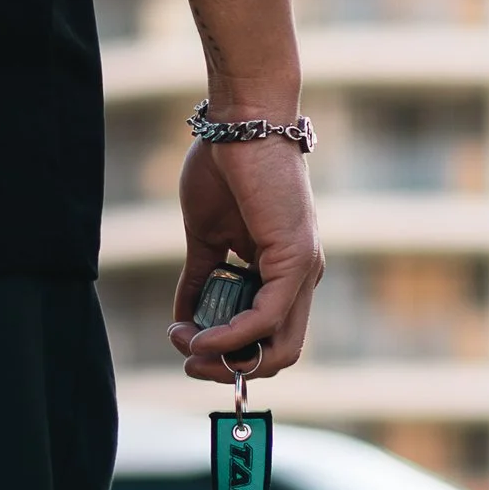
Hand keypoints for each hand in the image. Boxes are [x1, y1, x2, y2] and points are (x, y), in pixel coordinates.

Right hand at [169, 134, 322, 381]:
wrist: (240, 122)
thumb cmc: (223, 165)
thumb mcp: (205, 234)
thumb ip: (200, 277)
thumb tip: (184, 318)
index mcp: (283, 270)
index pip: (268, 336)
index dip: (228, 352)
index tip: (185, 346)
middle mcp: (302, 277)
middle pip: (279, 353)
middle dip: (229, 368)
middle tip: (187, 359)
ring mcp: (304, 271)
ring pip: (280, 346)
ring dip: (228, 358)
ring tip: (187, 348)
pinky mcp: (296, 260)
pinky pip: (267, 317)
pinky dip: (231, 336)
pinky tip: (199, 336)